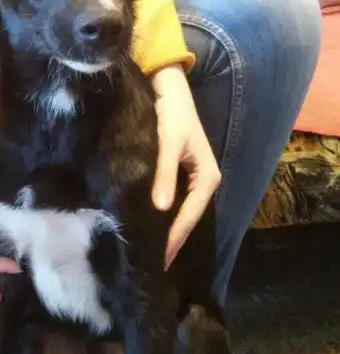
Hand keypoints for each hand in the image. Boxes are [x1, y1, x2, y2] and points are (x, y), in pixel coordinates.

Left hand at [151, 64, 220, 269]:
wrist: (167, 87)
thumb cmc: (171, 113)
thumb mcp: (167, 143)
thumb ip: (163, 174)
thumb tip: (161, 209)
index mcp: (208, 177)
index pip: (190, 216)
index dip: (174, 239)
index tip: (158, 261)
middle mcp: (202, 182)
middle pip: (186, 219)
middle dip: (171, 241)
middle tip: (151, 266)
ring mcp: (190, 179)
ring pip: (179, 213)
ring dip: (166, 231)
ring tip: (148, 254)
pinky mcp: (177, 174)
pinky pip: (172, 202)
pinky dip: (160, 217)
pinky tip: (146, 227)